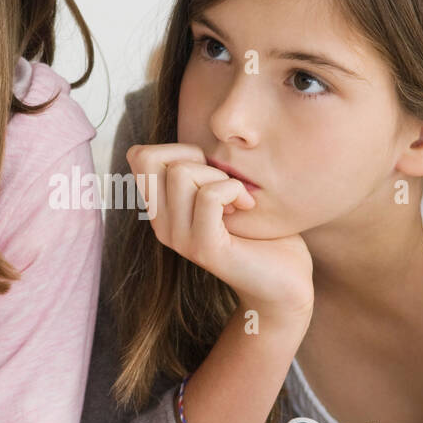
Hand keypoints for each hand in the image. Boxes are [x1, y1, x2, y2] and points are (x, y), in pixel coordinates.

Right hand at [125, 142, 313, 317]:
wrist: (283, 281)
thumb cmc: (258, 231)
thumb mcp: (221, 190)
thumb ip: (200, 169)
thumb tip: (193, 141)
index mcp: (161, 209)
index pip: (139, 155)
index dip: (175, 149)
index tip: (206, 170)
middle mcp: (162, 225)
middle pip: (154, 159)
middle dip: (196, 158)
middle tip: (224, 182)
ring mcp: (180, 239)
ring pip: (182, 174)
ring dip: (219, 176)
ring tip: (238, 198)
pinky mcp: (204, 248)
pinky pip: (210, 196)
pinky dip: (234, 190)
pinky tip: (246, 206)